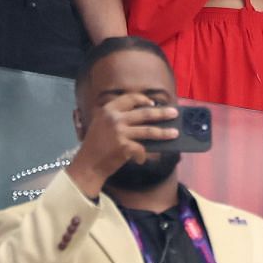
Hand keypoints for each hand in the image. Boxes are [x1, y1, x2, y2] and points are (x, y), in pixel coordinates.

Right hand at [65, 92, 181, 196]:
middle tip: (174, 113)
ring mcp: (119, 132)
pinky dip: (142, 155)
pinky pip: (141, 149)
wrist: (87, 164)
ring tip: (174, 133)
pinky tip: (140, 159)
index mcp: (108, 109)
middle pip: (145, 113)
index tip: (153, 103)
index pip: (130, 98)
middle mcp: (114, 118)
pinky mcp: (124, 146)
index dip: (143, 100)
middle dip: (162, 113)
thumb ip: (117, 117)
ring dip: (164, 133)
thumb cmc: (95, 145)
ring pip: (148, 131)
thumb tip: (145, 116)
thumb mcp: (101, 124)